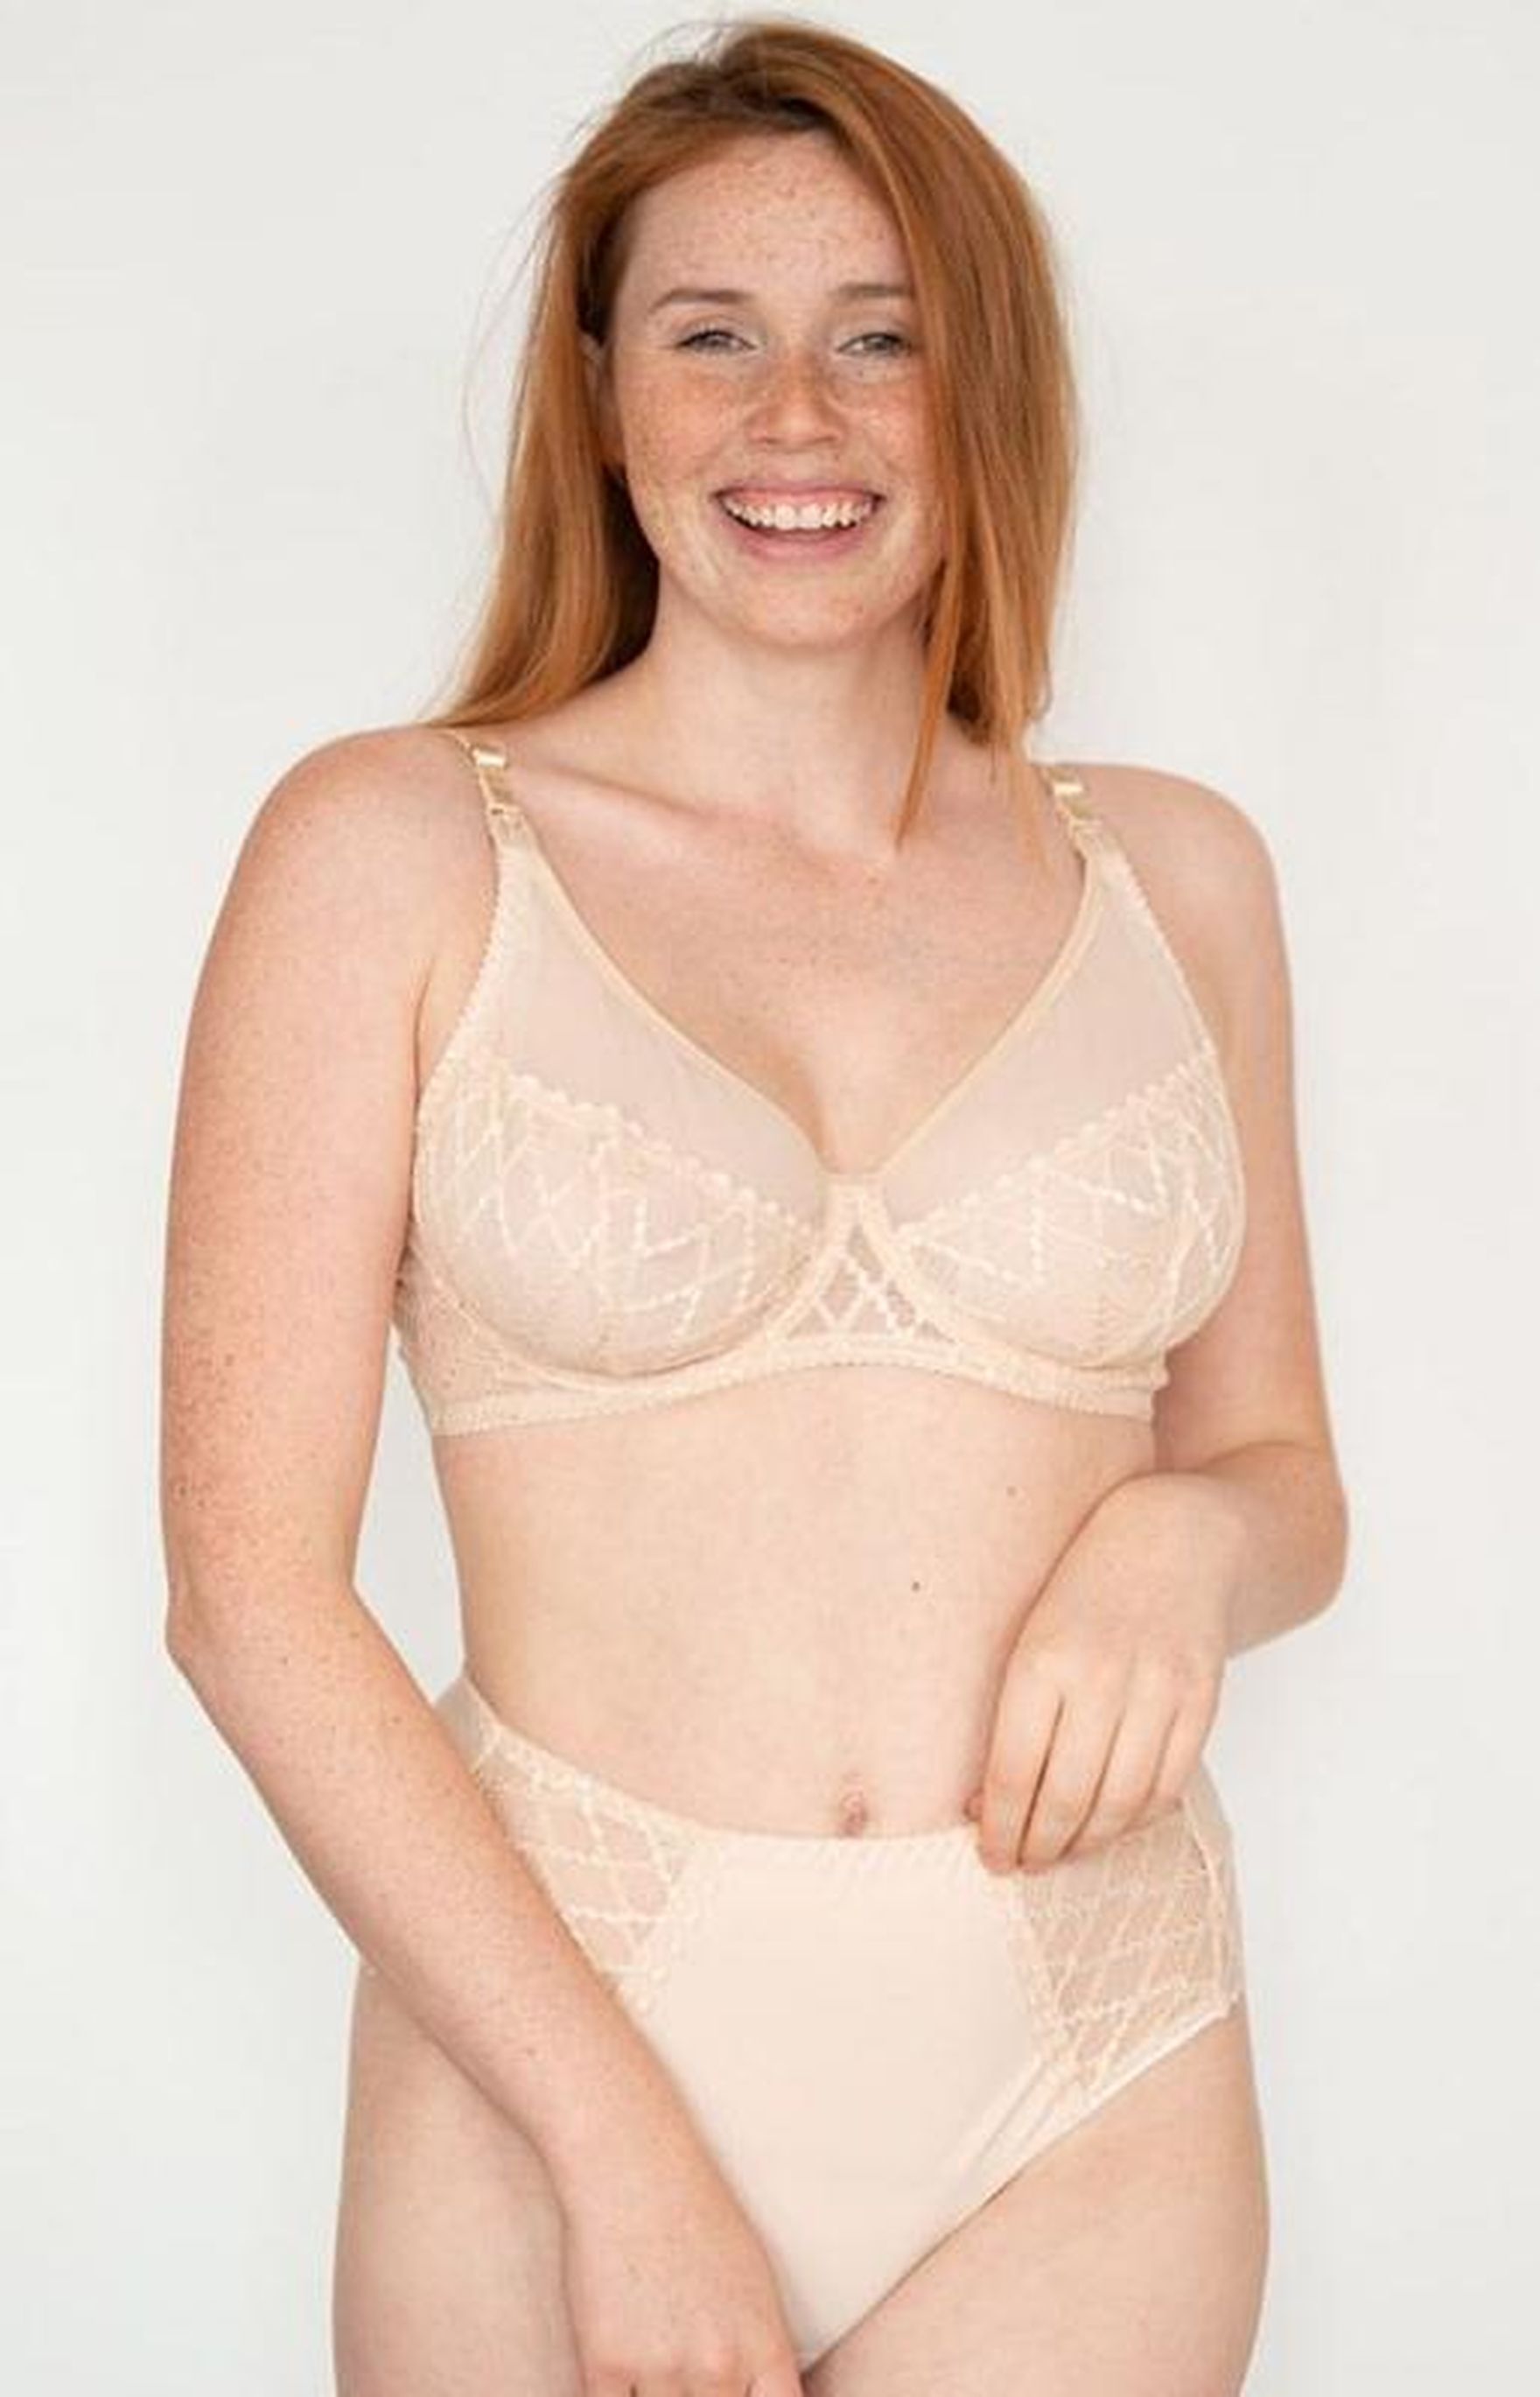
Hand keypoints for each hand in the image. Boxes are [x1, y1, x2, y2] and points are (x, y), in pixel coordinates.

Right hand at [556, 2095, 805, 2396]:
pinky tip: (623, 2374)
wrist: (632, 2167)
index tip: (736, 2395)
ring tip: (656, 2361)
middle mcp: (717, 2367)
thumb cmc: (696, 2215)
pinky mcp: (604, 2365)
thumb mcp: (754, 2283)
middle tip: (688, 2374)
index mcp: (762, 2346)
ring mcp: (661, 2369)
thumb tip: (761, 2396)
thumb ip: (761, 2354)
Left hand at [965, 1472, 1241, 1874]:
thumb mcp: (1031, 1633)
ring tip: (1061, 1856)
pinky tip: (1111, 1827)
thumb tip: (984, 1804)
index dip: (1000, 1830)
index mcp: (1043, 1658)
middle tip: (1021, 1867)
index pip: (1014, 1773)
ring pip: (1118, 1804)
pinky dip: (1135, 1821)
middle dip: (1039, 1849)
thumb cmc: (1085, 1587)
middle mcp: (1102, 1678)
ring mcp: (1158, 1691)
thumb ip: (1012, 1711)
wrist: (1177, 1540)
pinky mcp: (1201, 1703)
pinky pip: (1166, 1787)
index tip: (989, 1857)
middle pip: (1066, 1799)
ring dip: (1085, 1845)